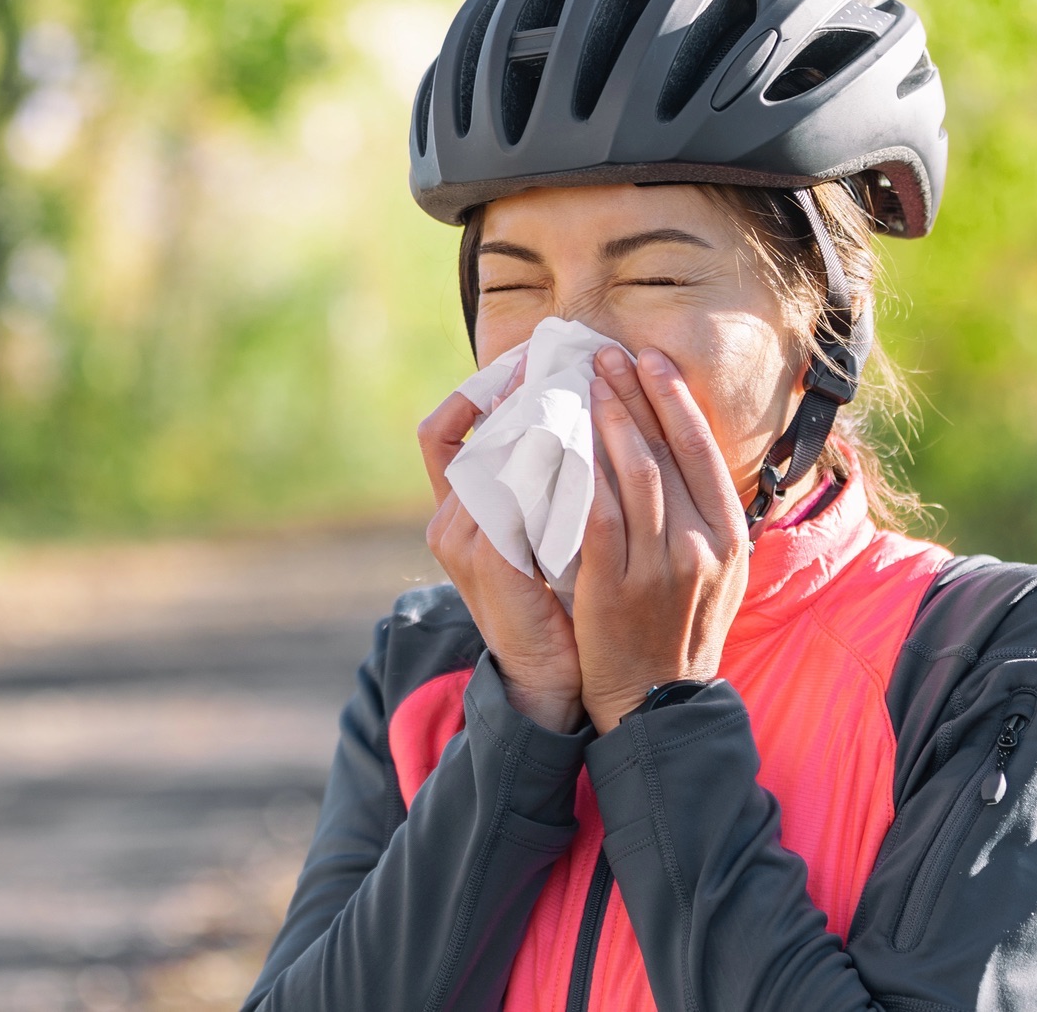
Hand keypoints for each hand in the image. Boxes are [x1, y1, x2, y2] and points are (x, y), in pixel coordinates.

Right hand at [419, 390, 583, 732]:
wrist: (550, 679)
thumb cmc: (556, 604)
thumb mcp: (542, 534)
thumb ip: (543, 484)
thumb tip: (576, 419)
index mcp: (456, 510)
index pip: (441, 429)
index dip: (479, 389)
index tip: (530, 359)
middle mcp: (448, 519)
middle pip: (474, 430)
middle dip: (522, 390)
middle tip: (571, 356)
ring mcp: (464, 539)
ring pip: (500, 452)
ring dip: (547, 417)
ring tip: (591, 386)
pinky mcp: (491, 559)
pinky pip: (519, 490)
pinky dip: (556, 462)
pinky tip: (595, 442)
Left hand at [573, 346, 747, 733]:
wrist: (656, 700)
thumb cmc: (680, 629)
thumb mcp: (719, 571)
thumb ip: (704, 515)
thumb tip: (682, 450)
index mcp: (729, 534)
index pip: (702, 449)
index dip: (675, 399)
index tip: (650, 360)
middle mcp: (702, 545)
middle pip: (667, 451)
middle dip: (635, 395)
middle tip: (605, 355)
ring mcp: (660, 566)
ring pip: (634, 475)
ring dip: (608, 421)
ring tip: (584, 384)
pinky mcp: (616, 587)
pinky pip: (597, 515)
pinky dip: (581, 473)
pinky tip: (561, 442)